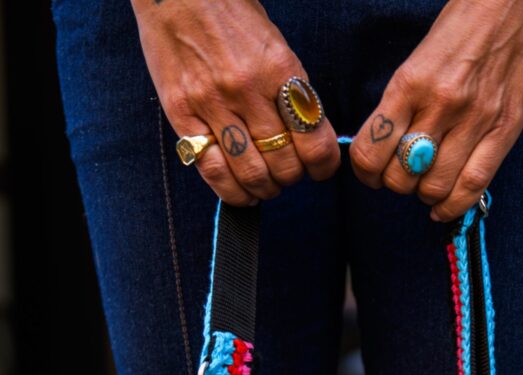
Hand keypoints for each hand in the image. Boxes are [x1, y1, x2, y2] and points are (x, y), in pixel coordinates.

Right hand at [131, 0, 339, 204]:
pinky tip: (241, 192)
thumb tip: (310, 138)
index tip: (320, 169)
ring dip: (265, 188)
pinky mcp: (182, 115)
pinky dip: (232, 191)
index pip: (314, 140)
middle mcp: (247, 89)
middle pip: (284, 163)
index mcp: (279, 69)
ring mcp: (212, 104)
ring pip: (251, 173)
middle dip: (292, 177)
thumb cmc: (230, 14)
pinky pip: (212, 170)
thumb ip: (291, 91)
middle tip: (288, 173)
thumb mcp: (274, 44)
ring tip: (266, 185)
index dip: (322, 166)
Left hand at [349, 0, 522, 220]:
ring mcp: (476, 120)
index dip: (365, 172)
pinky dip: (452, 206)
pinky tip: (442, 207)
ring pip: (434, 187)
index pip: (372, 151)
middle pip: (401, 177)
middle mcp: (441, 105)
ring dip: (423, 194)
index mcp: (411, 82)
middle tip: (401, 174)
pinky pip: (473, 186)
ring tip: (426, 182)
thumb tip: (385, 147)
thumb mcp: (420, 56)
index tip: (370, 172)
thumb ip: (403, 102)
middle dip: (394, 183)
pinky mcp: (505, 130)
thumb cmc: (465, 22)